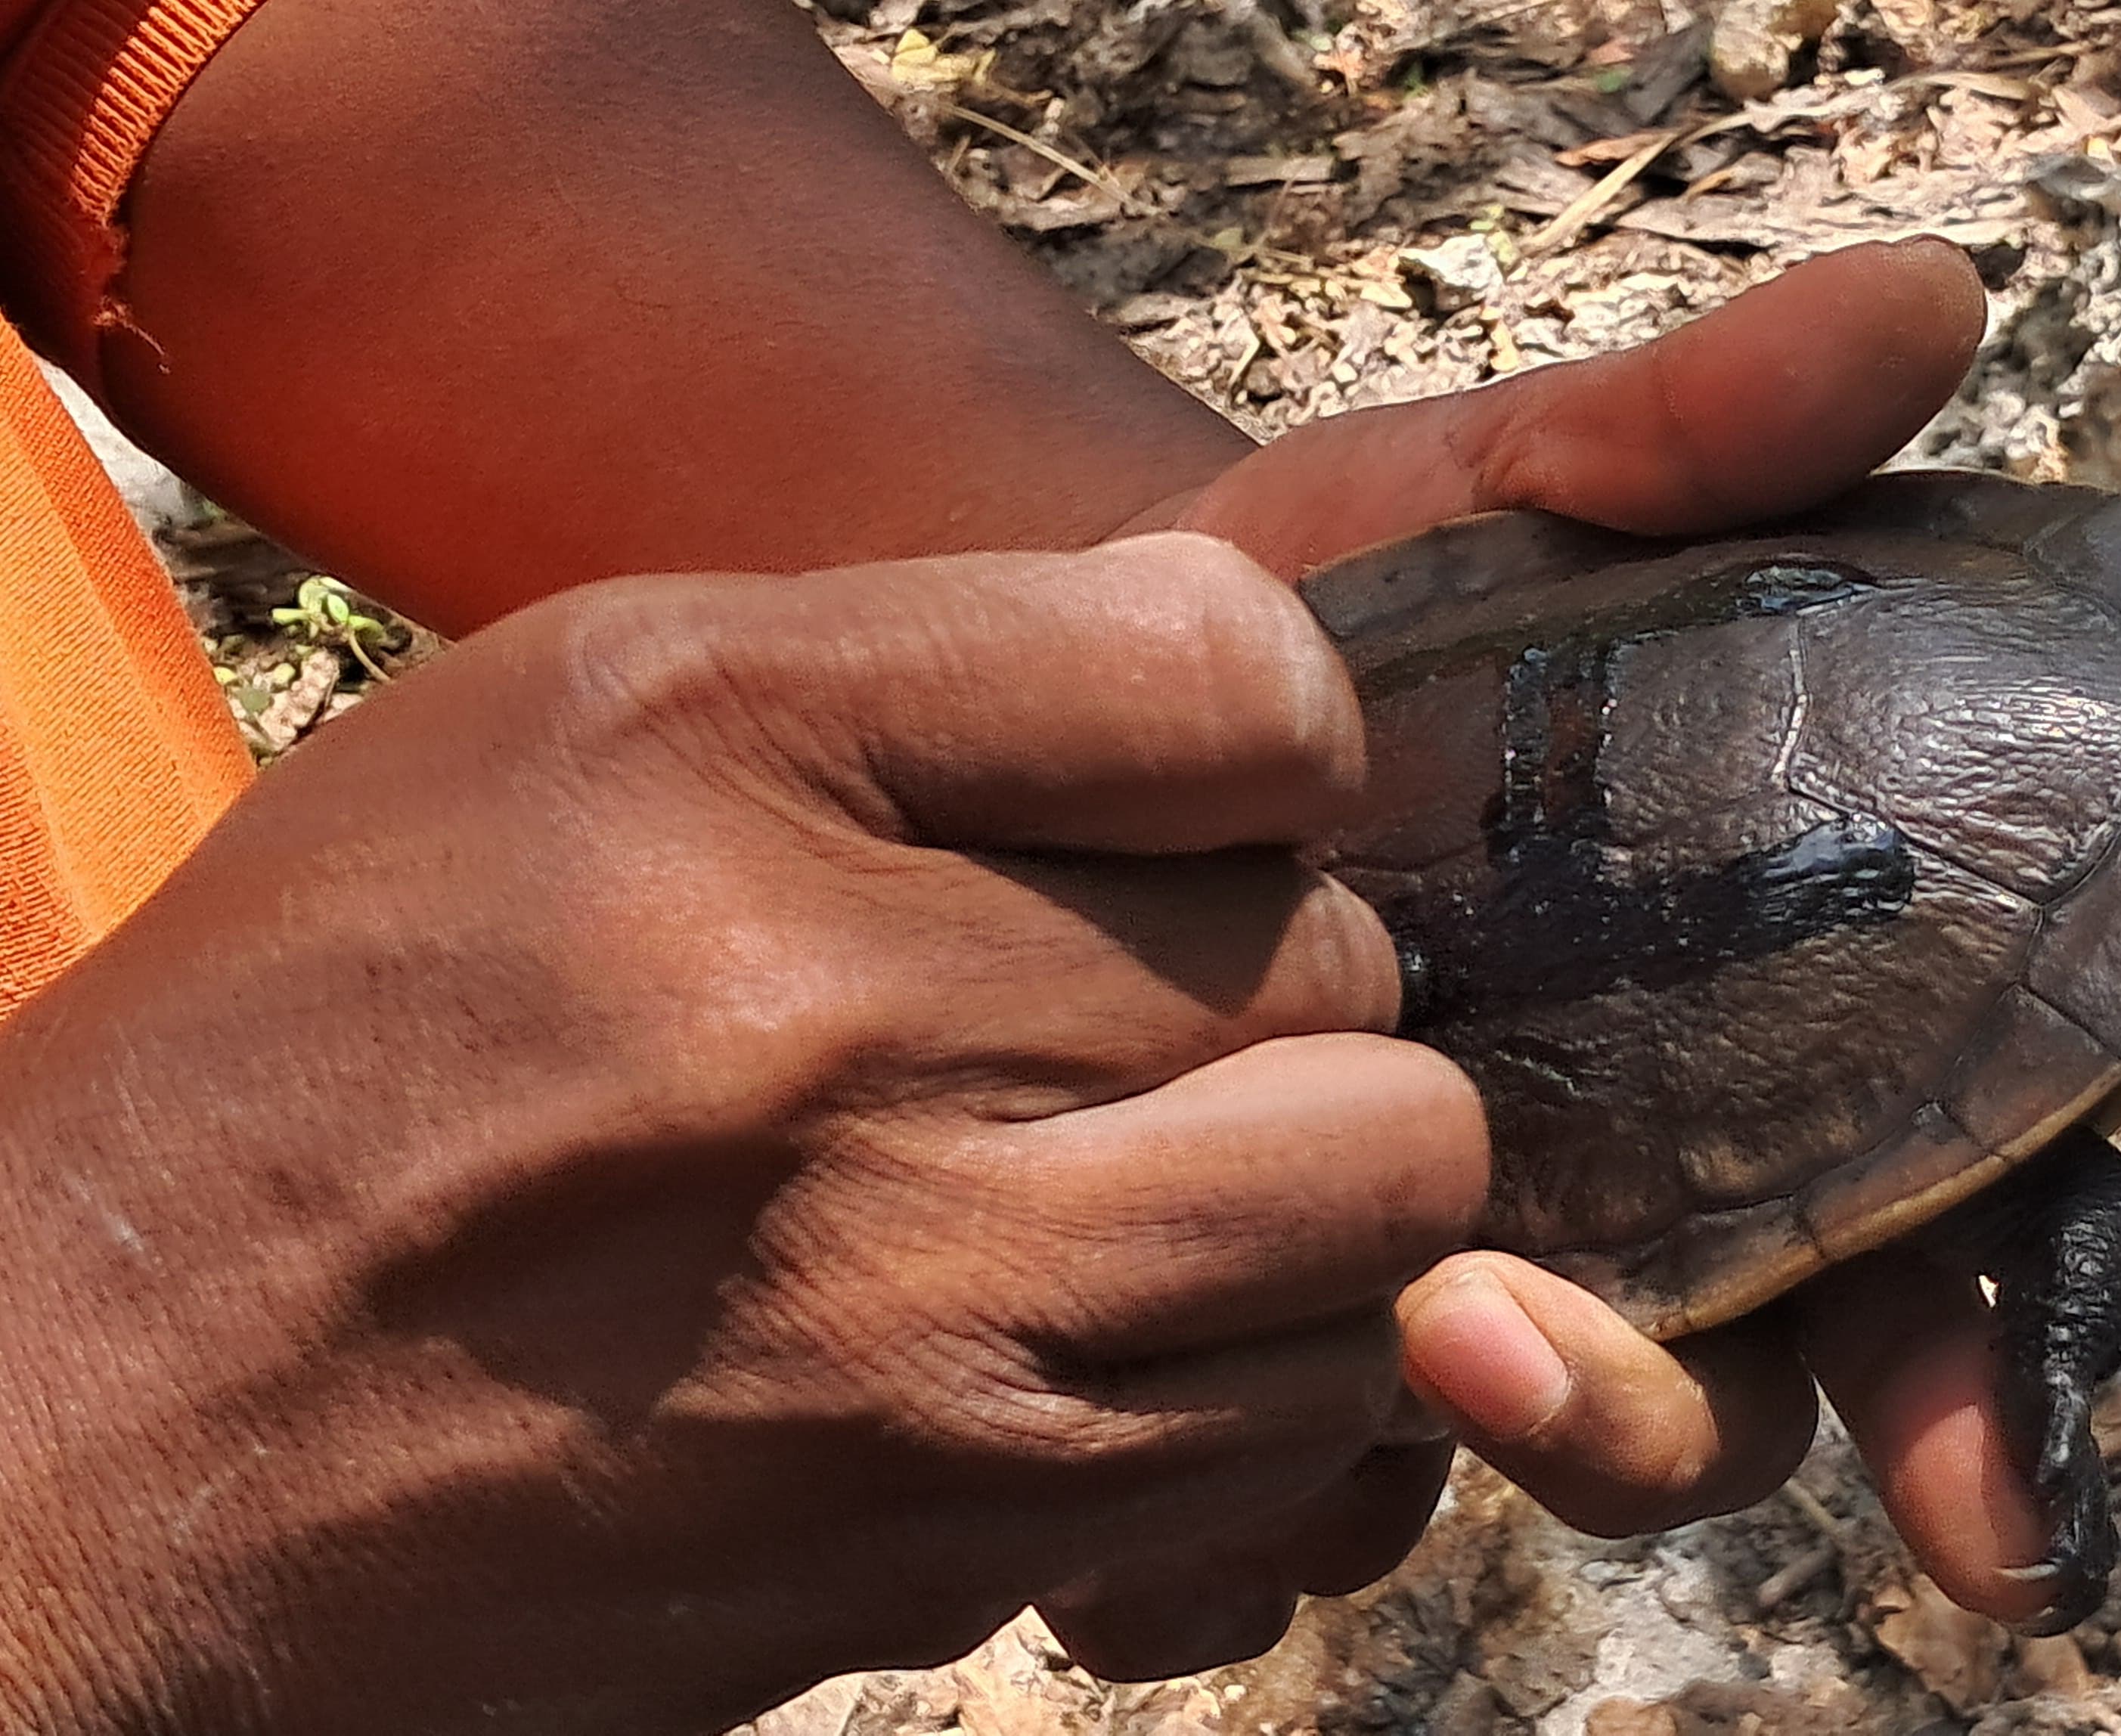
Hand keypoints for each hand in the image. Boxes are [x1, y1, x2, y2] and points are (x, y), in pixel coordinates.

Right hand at [0, 536, 1487, 1734]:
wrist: (100, 1448)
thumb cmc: (339, 1047)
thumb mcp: (564, 730)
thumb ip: (921, 677)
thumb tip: (1251, 705)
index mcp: (724, 739)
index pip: (1243, 683)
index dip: (1263, 743)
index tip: (1191, 803)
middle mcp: (837, 1005)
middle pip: (1339, 953)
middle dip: (1276, 978)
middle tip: (1136, 1020)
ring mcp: (919, 1294)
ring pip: (1384, 1191)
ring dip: (1310, 1184)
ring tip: (1160, 1181)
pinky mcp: (959, 1524)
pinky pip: (1301, 1417)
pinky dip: (1259, 1371)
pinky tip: (1115, 1334)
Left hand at [1041, 239, 2071, 1649]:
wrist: (1061, 721)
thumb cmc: (1338, 610)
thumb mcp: (1503, 494)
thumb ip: (1703, 434)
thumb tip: (1930, 297)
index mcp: (1782, 1036)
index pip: (1959, 1236)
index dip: (1999, 1383)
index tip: (1999, 1519)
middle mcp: (1654, 1197)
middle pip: (1749, 1396)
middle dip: (1655, 1422)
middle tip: (1503, 1340)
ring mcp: (1459, 1282)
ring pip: (1515, 1464)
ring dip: (1434, 1459)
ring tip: (1338, 1344)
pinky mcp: (1255, 1349)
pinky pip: (1275, 1515)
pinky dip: (1226, 1523)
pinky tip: (1127, 1473)